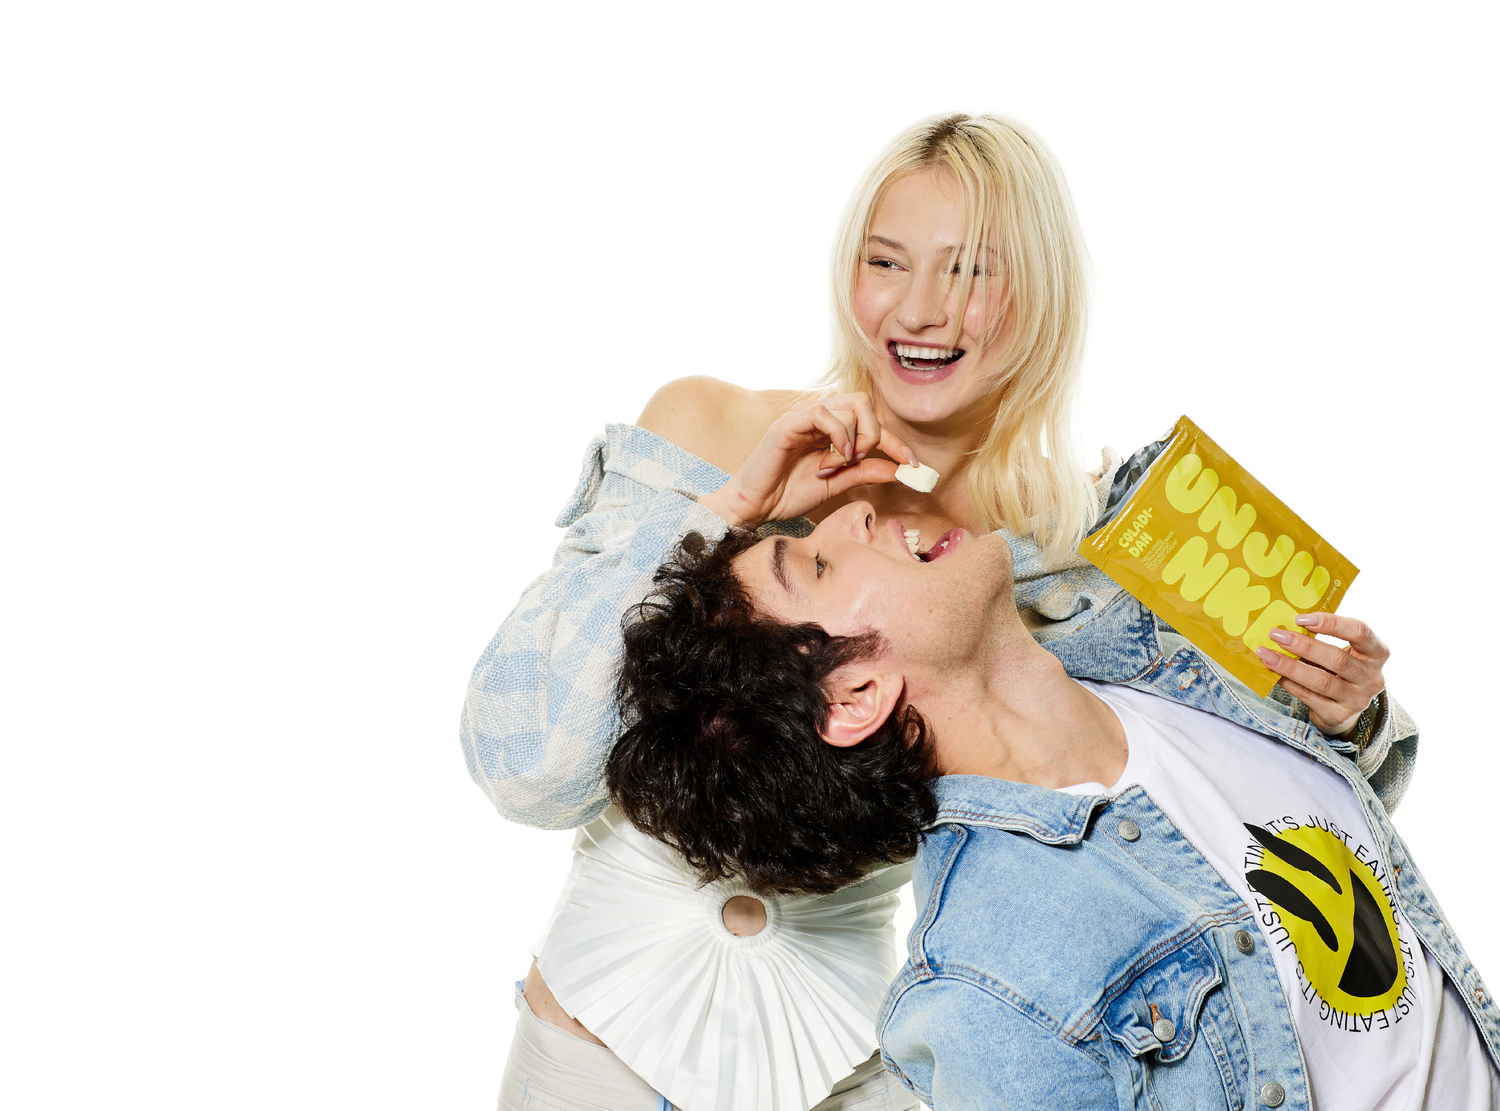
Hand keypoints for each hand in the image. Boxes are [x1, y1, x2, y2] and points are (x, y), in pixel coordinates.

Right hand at [699, 392, 916, 529]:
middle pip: (864, 403)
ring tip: (835, 466)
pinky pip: (823, 413)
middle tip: (859, 462)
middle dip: (873, 435)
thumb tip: (898, 469)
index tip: (912, 463)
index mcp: (829, 430)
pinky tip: (829, 461)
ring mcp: (802, 417)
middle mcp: (818, 418)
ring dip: (853, 441)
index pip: (870, 422)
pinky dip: (837, 436)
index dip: (894, 441)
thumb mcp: (836, 484)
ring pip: (850, 406)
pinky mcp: (788, 423)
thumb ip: (864, 473)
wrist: (755, 507)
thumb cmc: (788, 494)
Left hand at [1254, 613, 1389, 737]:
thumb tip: (1285, 624)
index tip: (1300, 618)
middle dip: (1303, 645)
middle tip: (1277, 635)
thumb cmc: (1340, 671)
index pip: (1360, 631)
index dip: (1331, 623)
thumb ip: (1323, 638)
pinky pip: (1309, 697)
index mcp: (1377, 653)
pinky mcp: (1339, 715)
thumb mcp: (1343, 651)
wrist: (1345, 709)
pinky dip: (1288, 683)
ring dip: (1290, 666)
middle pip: (1337, 659)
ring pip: (1321, 681)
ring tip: (1266, 654)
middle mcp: (1372, 677)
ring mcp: (1357, 699)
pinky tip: (1273, 673)